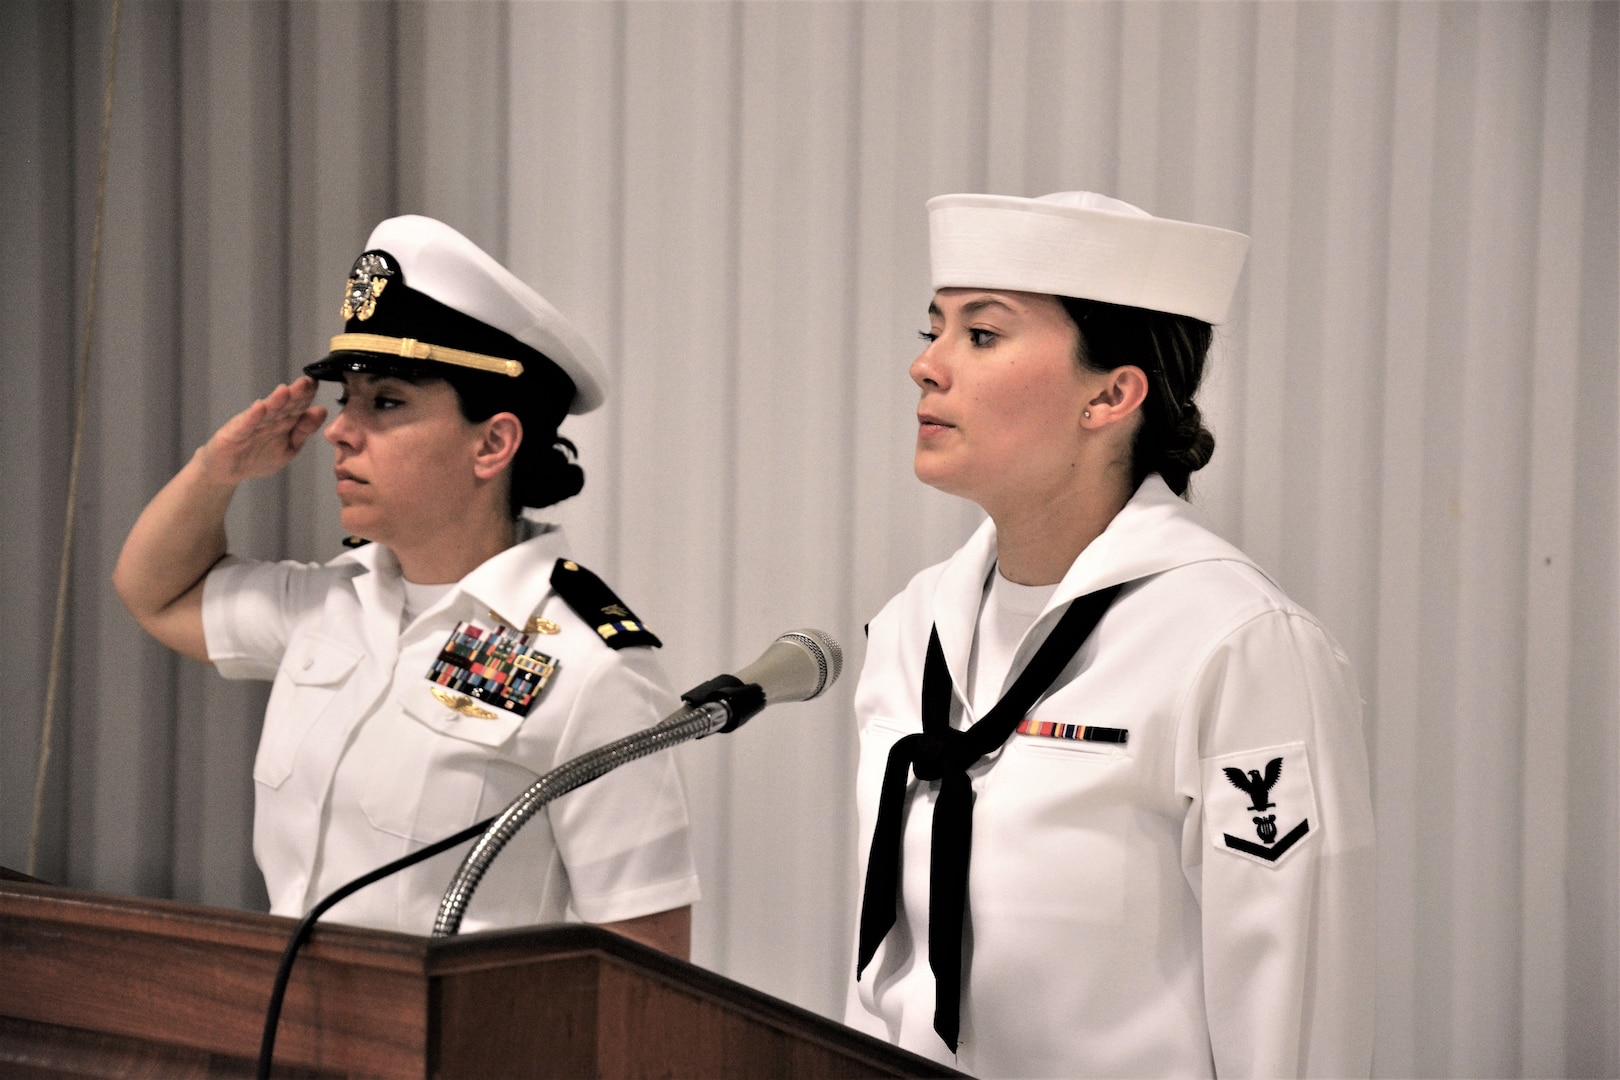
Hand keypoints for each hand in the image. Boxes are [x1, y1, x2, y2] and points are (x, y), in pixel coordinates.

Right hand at [196, 376, 327, 484]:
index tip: (318, 384)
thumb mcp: (289, 448)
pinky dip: (253, 416)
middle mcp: (269, 419)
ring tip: (286, 390)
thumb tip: (322, 410)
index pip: (298, 406)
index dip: (307, 395)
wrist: (228, 471)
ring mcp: (252, 424)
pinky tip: (260, 406)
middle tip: (307, 381)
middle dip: (295, 394)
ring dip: (276, 401)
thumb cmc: (259, 457)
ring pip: (266, 412)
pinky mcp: (234, 433)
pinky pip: (246, 424)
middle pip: (284, 405)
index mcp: (284, 421)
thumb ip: (304, 430)